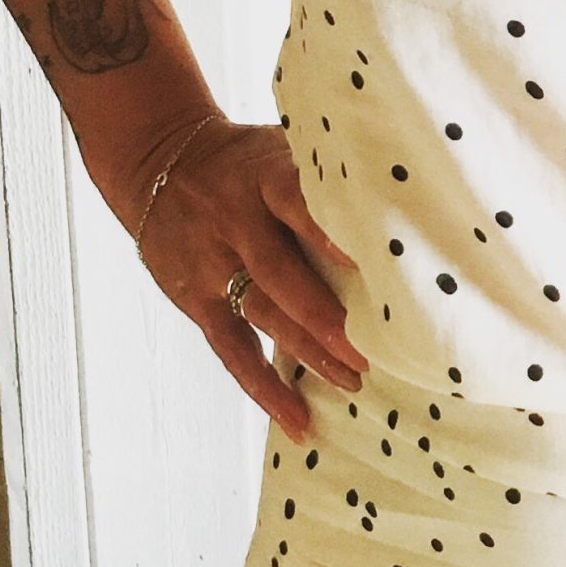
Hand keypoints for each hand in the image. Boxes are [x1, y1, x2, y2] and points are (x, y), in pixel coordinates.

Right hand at [125, 111, 366, 442]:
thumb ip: (324, 175)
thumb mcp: (278, 147)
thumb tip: (405, 197)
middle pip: (282, 273)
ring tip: (354, 382)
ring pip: (262, 315)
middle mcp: (234, 222)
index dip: (328, 232)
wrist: (160, 161)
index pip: (296, 202)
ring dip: (309, 354)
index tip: (368, 261)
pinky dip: (264, 388)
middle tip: (374, 349)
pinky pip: (231, 350)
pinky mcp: (196, 299)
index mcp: (262, 176)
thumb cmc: (246, 159)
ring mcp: (211, 264)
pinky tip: (298, 419)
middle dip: (328, 316)